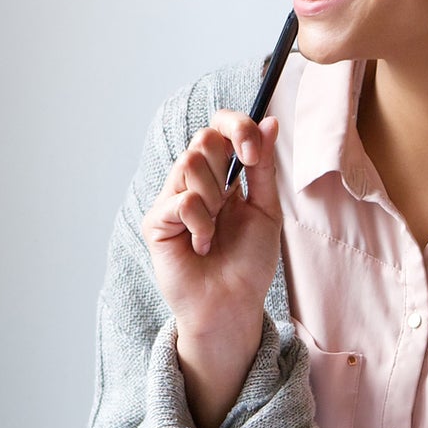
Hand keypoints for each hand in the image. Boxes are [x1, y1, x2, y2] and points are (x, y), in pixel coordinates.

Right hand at [140, 110, 282, 427]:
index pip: (219, 129)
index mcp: (221, 176)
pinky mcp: (156, 223)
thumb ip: (264, 167)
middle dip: (228, 159)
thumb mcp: (265, 209)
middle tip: (237, 194)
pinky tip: (202, 246)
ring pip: (190, 163)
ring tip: (217, 230)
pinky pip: (181, 201)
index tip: (255, 149)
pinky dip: (201, 223)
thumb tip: (270, 122)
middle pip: (203, 138)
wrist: (233, 304)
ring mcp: (171, 200)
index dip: (236, 126)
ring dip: (216, 197)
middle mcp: (193, 183)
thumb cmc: (249, 262)